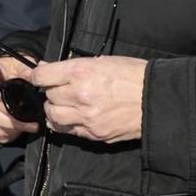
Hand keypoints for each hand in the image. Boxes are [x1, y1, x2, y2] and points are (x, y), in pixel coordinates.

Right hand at [0, 61, 40, 143]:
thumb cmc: (8, 68)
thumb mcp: (17, 64)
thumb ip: (25, 70)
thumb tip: (35, 77)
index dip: (11, 110)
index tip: (29, 115)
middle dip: (15, 124)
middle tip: (33, 126)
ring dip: (11, 131)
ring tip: (26, 128)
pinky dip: (5, 135)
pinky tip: (15, 131)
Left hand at [29, 55, 146, 144]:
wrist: (157, 100)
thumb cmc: (133, 74)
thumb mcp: (103, 61)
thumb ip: (73, 66)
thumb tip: (47, 67)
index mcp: (81, 72)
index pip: (42, 76)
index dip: (38, 75)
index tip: (40, 76)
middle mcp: (79, 95)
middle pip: (48, 97)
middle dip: (52, 92)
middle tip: (61, 89)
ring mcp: (86, 118)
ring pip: (53, 117)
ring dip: (55, 110)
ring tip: (65, 105)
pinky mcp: (93, 134)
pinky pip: (69, 131)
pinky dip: (67, 124)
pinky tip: (76, 117)